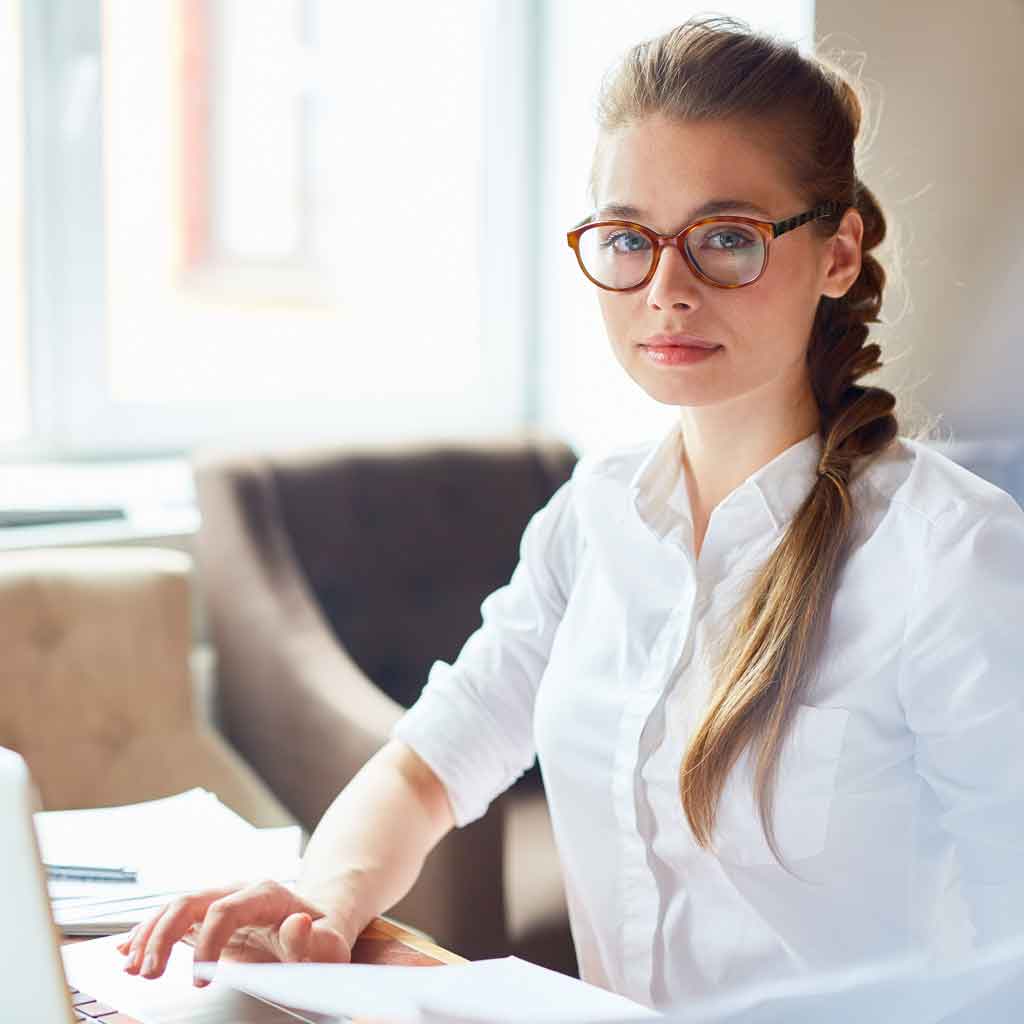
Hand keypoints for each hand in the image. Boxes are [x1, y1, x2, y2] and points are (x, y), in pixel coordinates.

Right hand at [116, 879, 351, 985]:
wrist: (317, 922)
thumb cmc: (322, 936)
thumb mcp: (330, 943)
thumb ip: (315, 940)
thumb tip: (296, 923)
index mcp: (267, 894)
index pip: (227, 909)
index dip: (209, 942)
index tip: (201, 981)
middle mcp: (238, 890)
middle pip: (191, 901)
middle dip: (164, 935)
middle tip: (149, 975)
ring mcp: (220, 900)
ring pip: (175, 906)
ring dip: (149, 935)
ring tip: (132, 970)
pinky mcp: (207, 916)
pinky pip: (171, 917)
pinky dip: (146, 932)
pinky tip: (128, 951)